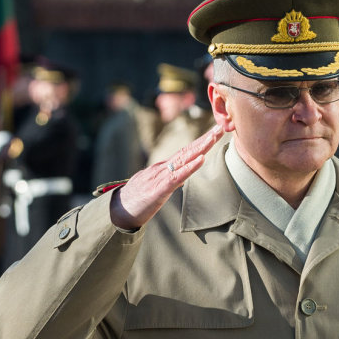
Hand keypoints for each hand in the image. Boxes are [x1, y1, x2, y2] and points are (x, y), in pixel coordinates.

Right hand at [109, 124, 223, 228]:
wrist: (117, 211)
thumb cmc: (136, 201)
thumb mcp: (155, 187)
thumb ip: (168, 179)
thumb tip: (182, 176)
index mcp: (164, 168)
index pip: (186, 152)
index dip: (201, 142)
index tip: (216, 133)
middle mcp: (163, 168)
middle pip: (187, 151)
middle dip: (205, 139)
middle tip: (221, 127)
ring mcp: (160, 177)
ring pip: (184, 159)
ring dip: (201, 147)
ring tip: (214, 137)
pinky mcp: (158, 190)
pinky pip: (177, 176)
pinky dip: (190, 167)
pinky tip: (201, 159)